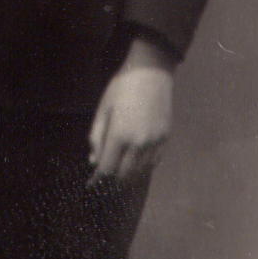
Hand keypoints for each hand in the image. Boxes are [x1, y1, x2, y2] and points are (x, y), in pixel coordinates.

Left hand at [89, 56, 173, 183]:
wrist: (151, 73)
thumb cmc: (120, 88)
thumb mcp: (102, 110)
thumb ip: (96, 137)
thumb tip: (94, 161)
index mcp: (119, 136)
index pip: (107, 168)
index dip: (98, 179)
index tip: (92, 185)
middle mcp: (139, 144)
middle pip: (124, 175)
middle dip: (112, 180)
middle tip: (104, 179)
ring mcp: (155, 142)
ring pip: (141, 171)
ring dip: (128, 176)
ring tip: (118, 173)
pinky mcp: (165, 138)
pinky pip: (154, 162)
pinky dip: (143, 168)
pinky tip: (135, 164)